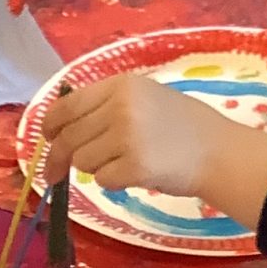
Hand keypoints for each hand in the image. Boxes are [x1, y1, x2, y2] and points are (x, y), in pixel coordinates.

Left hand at [42, 74, 266, 229]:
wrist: (221, 152)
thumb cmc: (185, 126)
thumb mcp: (146, 97)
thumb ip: (107, 105)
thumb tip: (59, 126)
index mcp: (122, 85)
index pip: (68, 104)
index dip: (50, 124)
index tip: (46, 138)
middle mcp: (121, 107)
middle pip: (69, 137)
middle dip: (58, 158)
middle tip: (53, 175)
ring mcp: (127, 137)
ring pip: (82, 161)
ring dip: (95, 168)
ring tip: (124, 162)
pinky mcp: (134, 167)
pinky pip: (102, 180)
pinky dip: (114, 182)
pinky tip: (137, 173)